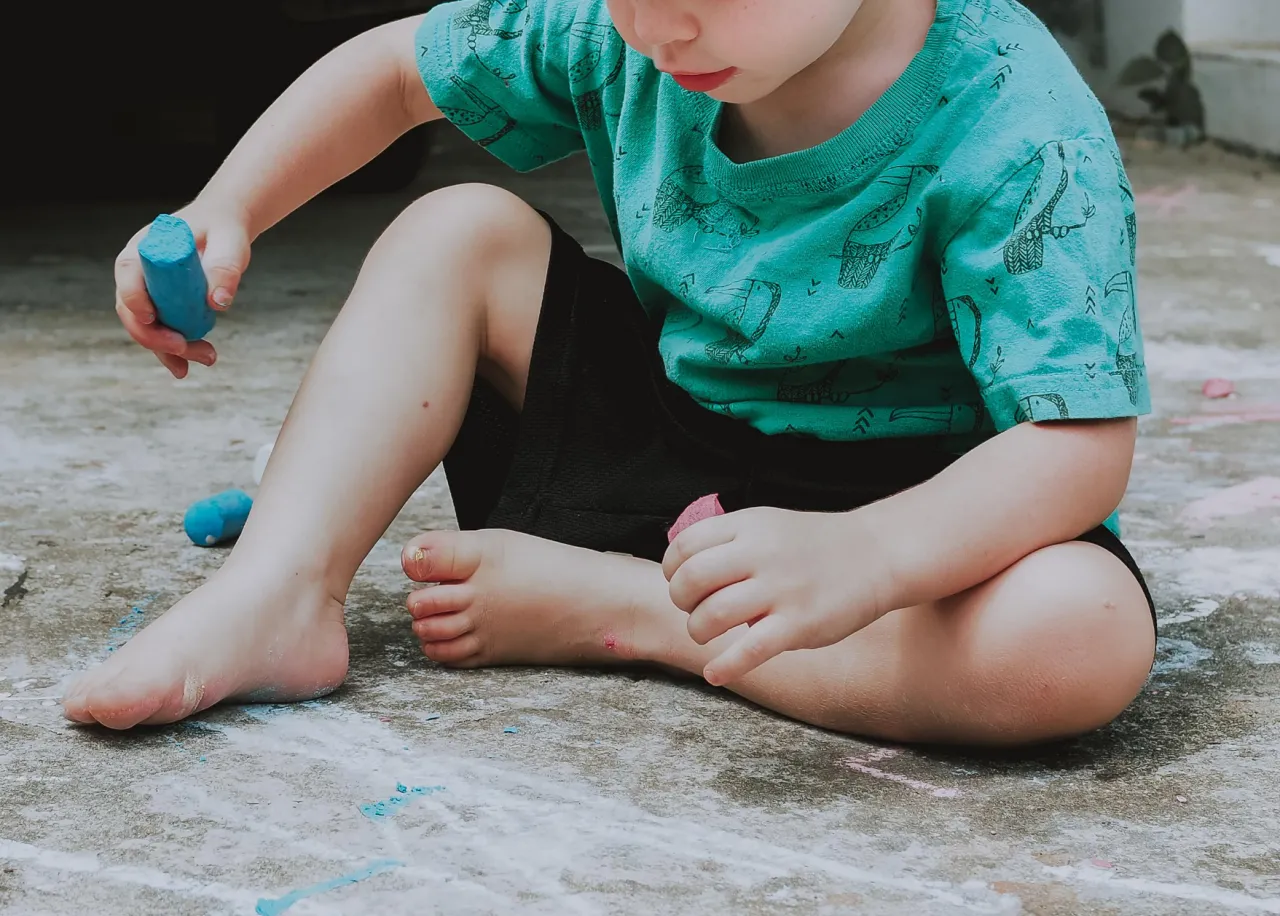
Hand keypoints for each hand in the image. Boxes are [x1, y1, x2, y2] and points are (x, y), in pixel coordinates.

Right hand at [114, 203, 251, 377]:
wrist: (225, 229)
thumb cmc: (223, 229)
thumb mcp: (229, 243)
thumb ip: (225, 267)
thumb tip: (218, 302)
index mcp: (145, 248)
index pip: (127, 273)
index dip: (133, 298)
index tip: (151, 318)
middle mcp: (138, 272)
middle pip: (131, 310)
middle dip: (154, 335)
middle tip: (185, 348)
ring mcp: (148, 292)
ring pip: (146, 328)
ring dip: (169, 350)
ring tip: (206, 358)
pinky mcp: (162, 307)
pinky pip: (160, 333)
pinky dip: (173, 352)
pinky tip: (188, 366)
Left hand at [662, 507, 890, 686]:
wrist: (877, 555)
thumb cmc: (814, 546)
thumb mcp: (768, 524)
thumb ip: (728, 541)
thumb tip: (682, 567)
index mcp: (748, 526)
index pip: (685, 545)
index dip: (672, 569)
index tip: (679, 583)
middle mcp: (761, 554)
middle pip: (692, 579)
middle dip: (681, 601)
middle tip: (694, 609)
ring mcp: (781, 590)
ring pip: (713, 615)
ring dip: (699, 631)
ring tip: (707, 635)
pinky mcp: (799, 625)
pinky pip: (750, 650)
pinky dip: (725, 666)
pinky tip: (714, 674)